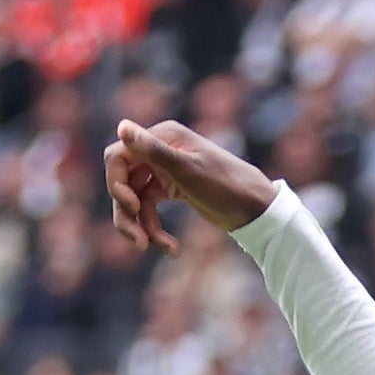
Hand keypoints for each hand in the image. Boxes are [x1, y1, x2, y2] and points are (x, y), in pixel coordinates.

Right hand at [101, 117, 278, 256]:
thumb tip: (121, 126)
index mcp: (162, 136)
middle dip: (127, 212)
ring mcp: (164, 170)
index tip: (131, 206)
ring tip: (152, 248)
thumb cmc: (227, 185)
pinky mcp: (171, 189)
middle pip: (123, 181)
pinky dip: (154, 229)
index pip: (118, 156)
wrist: (258, 209)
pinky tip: (171, 248)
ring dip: (140, 226)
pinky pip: (149, 210)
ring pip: (134, 199)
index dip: (116, 183)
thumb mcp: (189, 171)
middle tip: (139, 242)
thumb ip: (154, 151)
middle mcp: (159, 150)